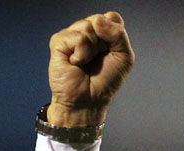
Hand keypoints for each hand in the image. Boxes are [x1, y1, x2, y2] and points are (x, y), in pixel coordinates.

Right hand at [46, 12, 133, 126]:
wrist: (88, 100)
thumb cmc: (105, 81)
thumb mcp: (124, 57)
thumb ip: (119, 35)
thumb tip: (98, 19)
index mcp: (103, 34)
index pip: (111, 17)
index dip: (115, 33)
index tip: (112, 51)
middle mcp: (86, 31)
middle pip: (99, 19)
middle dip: (105, 42)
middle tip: (98, 59)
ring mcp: (71, 35)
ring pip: (88, 27)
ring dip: (93, 49)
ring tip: (87, 62)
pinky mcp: (58, 42)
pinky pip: (77, 38)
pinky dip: (82, 53)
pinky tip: (76, 63)